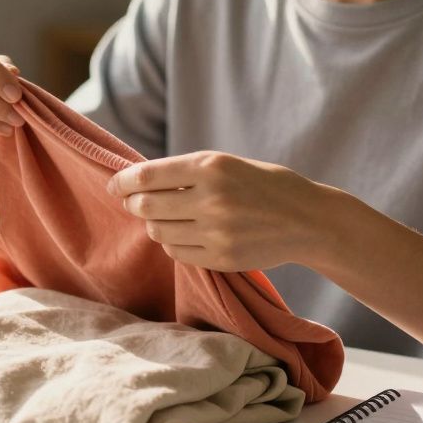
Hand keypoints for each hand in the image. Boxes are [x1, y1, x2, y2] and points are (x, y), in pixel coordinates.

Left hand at [107, 151, 335, 271]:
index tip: (114, 185)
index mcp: (211, 167)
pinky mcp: (221, 258)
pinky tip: (186, 234)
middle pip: (145, 206)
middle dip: (133, 204)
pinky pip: (177, 253)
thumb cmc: (264, 185)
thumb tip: (137, 181)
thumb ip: (186, 172)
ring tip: (168, 217)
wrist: (308, 220)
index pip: (146, 176)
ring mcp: (216, 232)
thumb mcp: (228, 164)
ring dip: (154, 224)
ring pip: (158, 232)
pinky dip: (173, 243)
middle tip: (133, 202)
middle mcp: (211, 199)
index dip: (122, 182)